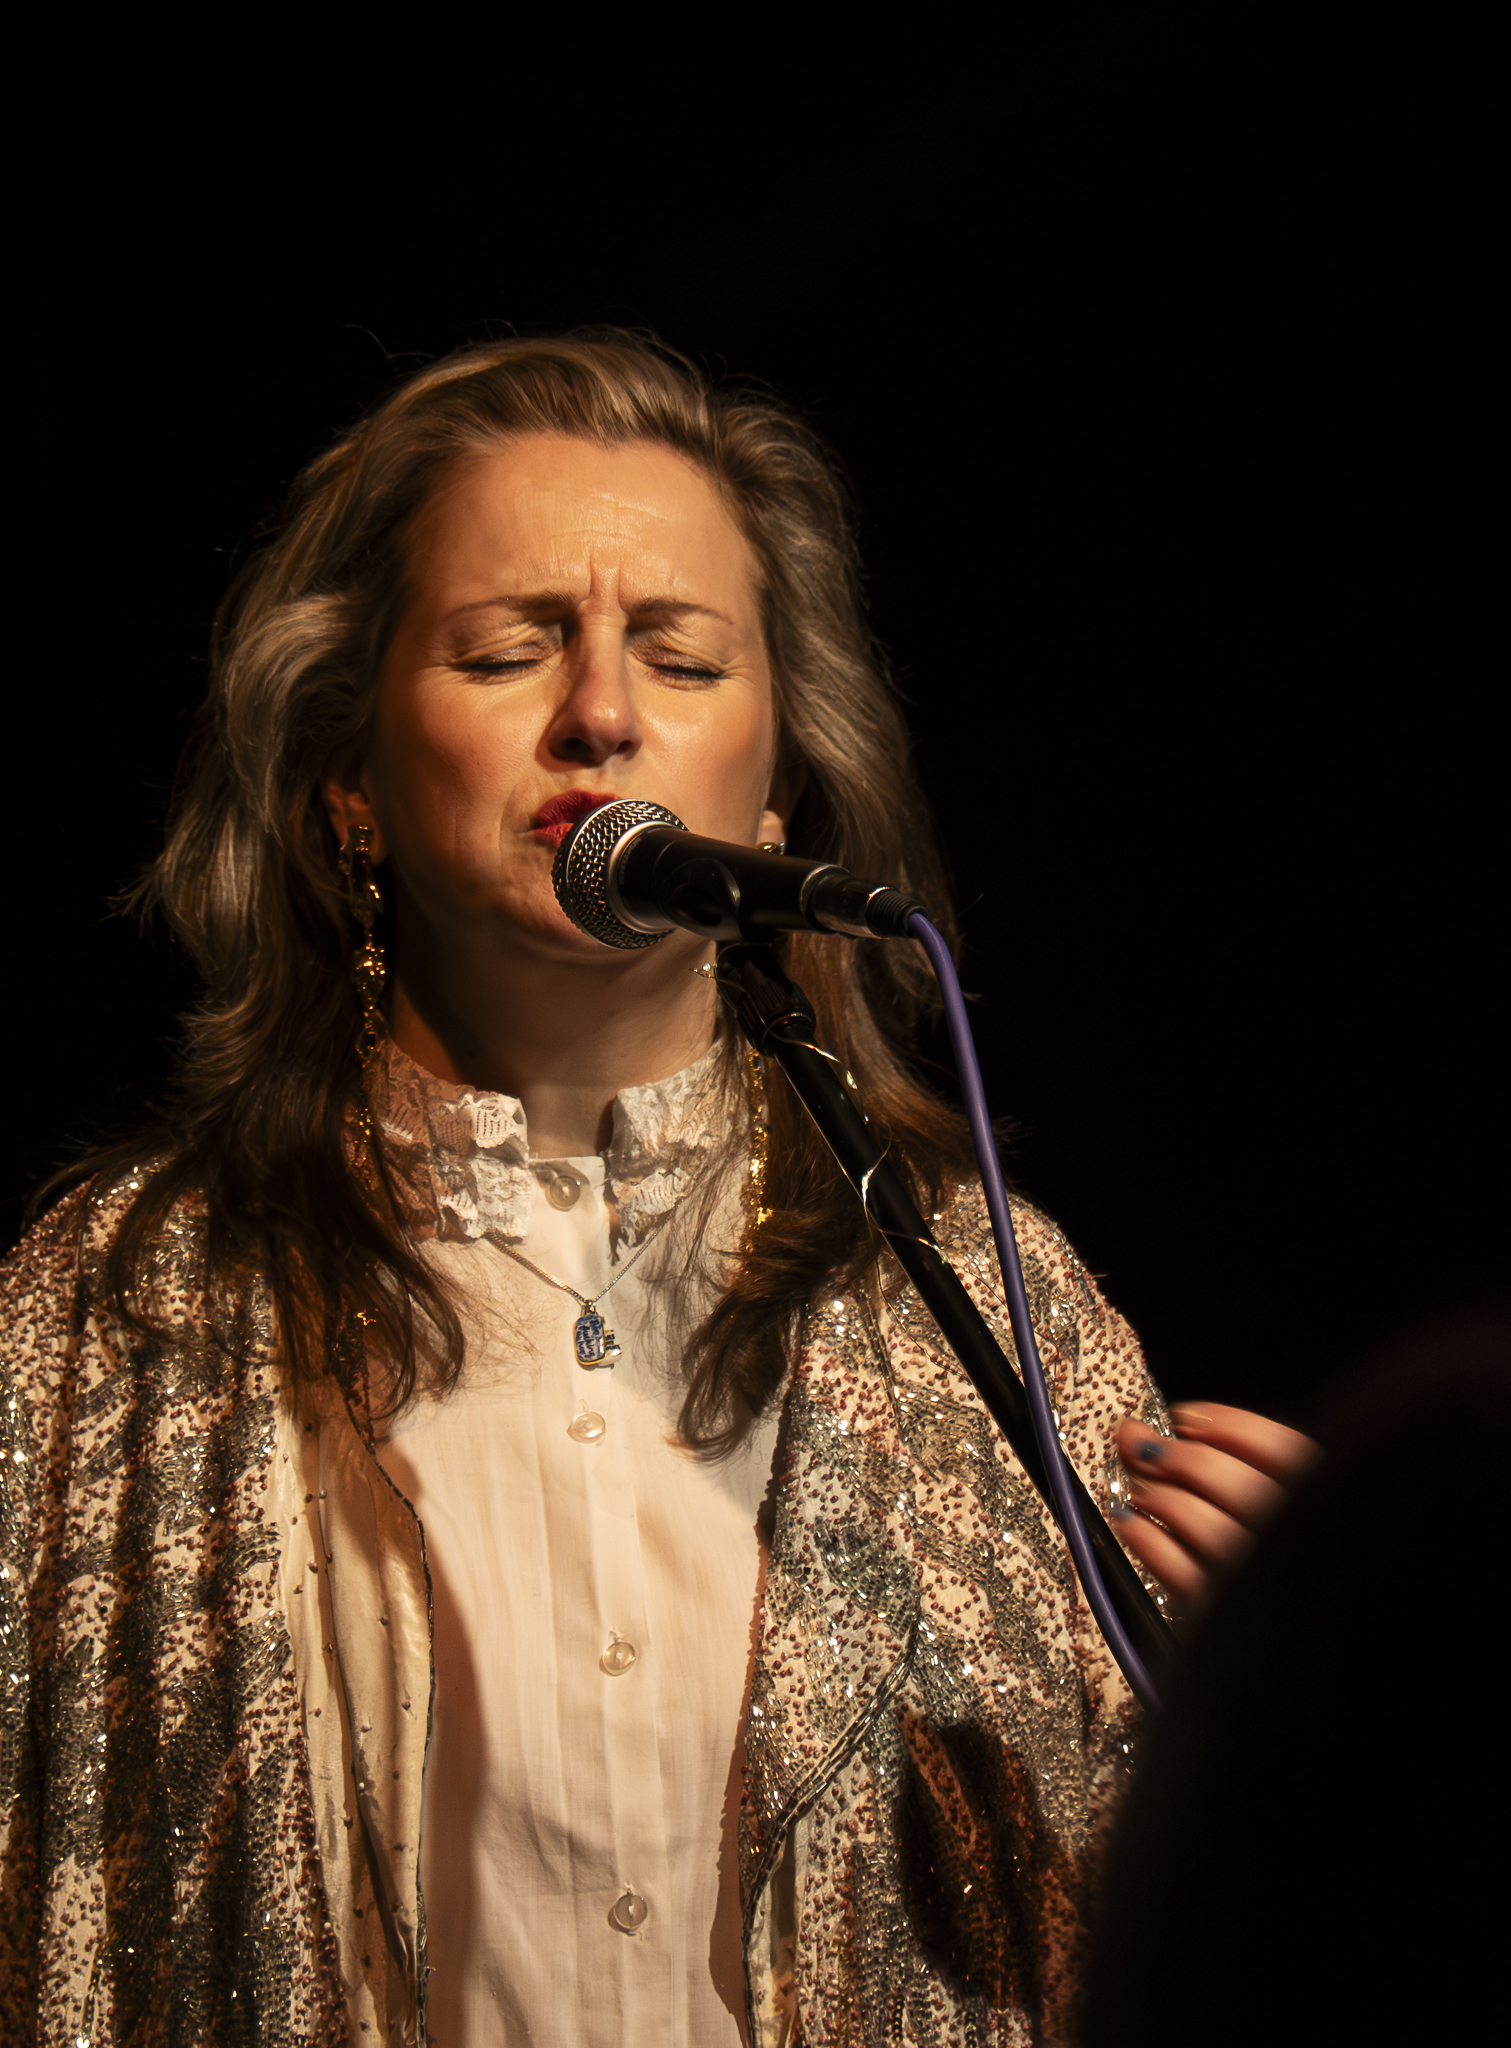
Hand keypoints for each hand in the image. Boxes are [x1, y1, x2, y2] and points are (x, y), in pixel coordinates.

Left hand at [1113, 1402, 1318, 1613]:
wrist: (1272, 1622)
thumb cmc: (1259, 1545)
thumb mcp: (1251, 1489)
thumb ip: (1196, 1452)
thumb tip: (1132, 1430)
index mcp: (1318, 1497)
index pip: (1278, 1447)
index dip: (1223, 1422)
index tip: (1185, 1418)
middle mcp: (1294, 1539)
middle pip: (1234, 1483)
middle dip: (1180, 1458)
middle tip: (1153, 1453)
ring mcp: (1256, 1578)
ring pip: (1205, 1526)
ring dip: (1159, 1498)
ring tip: (1145, 1491)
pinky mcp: (1218, 1611)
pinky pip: (1177, 1571)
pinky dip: (1144, 1539)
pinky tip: (1132, 1522)